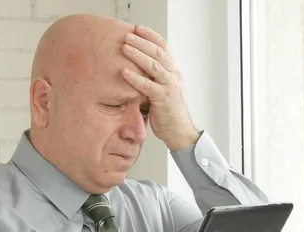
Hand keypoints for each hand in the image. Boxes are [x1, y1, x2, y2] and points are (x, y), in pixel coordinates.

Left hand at [121, 25, 199, 151]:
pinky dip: (135, 78)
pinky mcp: (163, 99)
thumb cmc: (168, 112)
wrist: (179, 131)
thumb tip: (137, 67)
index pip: (164, 47)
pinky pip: (148, 85)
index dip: (151, 36)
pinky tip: (123, 72)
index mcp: (173, 71)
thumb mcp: (163, 89)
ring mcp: (170, 87)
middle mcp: (173, 76)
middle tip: (128, 34)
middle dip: (142, 42)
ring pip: (154, 65)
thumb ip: (154, 77)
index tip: (138, 28)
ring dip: (138, 55)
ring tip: (124, 47)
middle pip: (158, 52)